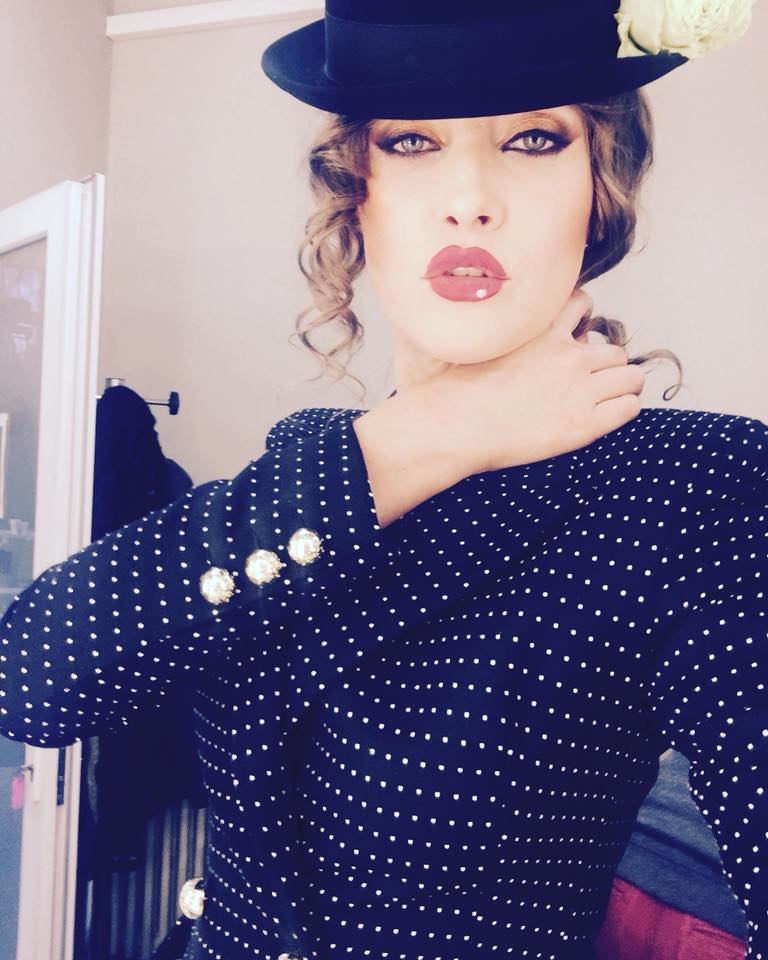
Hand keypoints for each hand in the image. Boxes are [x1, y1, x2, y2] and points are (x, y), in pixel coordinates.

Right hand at [418, 287, 645, 474]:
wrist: (455, 424)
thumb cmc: (458, 392)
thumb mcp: (483, 345)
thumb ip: (508, 336)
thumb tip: (504, 336)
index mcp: (542, 331)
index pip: (583, 305)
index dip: (583, 325)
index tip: (574, 341)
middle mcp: (567, 356)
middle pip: (615, 350)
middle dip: (606, 366)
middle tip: (590, 384)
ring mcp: (579, 390)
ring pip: (630, 376)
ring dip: (621, 386)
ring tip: (605, 400)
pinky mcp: (584, 424)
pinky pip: (628, 407)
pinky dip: (623, 409)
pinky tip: (605, 417)